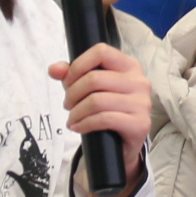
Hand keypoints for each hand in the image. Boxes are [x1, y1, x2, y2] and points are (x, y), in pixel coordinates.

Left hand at [49, 44, 149, 196]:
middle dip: (73, 93)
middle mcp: (139, 82)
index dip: (79, 65)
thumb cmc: (108, 110)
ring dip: (76, 112)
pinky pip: (104, 119)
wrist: (123, 144)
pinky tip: (78, 127)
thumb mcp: (89, 89)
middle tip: (67, 105)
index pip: (101, 52)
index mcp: (130, 66)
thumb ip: (71, 75)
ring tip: (72, 119)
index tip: (68, 81)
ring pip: (97, 101)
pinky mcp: (140, 124)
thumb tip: (54, 69)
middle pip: (95, 79)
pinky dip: (85, 124)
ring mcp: (142, 103)